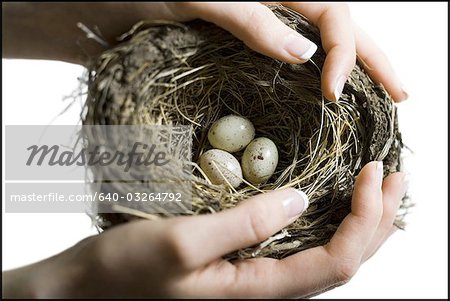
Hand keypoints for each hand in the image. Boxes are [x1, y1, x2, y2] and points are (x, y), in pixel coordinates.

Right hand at [2, 161, 406, 297]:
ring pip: (325, 253)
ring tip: (374, 186)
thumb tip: (300, 199)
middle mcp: (266, 290)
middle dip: (376, 219)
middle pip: (342, 261)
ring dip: (357, 220)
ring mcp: (255, 278)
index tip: (371, 172)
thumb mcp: (182, 243)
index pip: (335, 261)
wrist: (89, 289)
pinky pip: (299, 246)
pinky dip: (324, 220)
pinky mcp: (241, 264)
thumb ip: (243, 225)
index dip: (364, 218)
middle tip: (393, 176)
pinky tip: (326, 201)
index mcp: (258, 292)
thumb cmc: (125, 272)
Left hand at [3, 2, 407, 101]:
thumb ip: (250, 17)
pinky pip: (286, 61)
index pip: (330, 13)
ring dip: (352, 69)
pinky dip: (311, 81)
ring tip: (378, 97)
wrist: (95, 9)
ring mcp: (258, 26)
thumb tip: (303, 55)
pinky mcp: (241, 47)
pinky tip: (325, 98)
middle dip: (373, 58)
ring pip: (317, 44)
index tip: (336, 93)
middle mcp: (271, 4)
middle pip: (338, 25)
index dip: (345, 51)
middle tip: (403, 93)